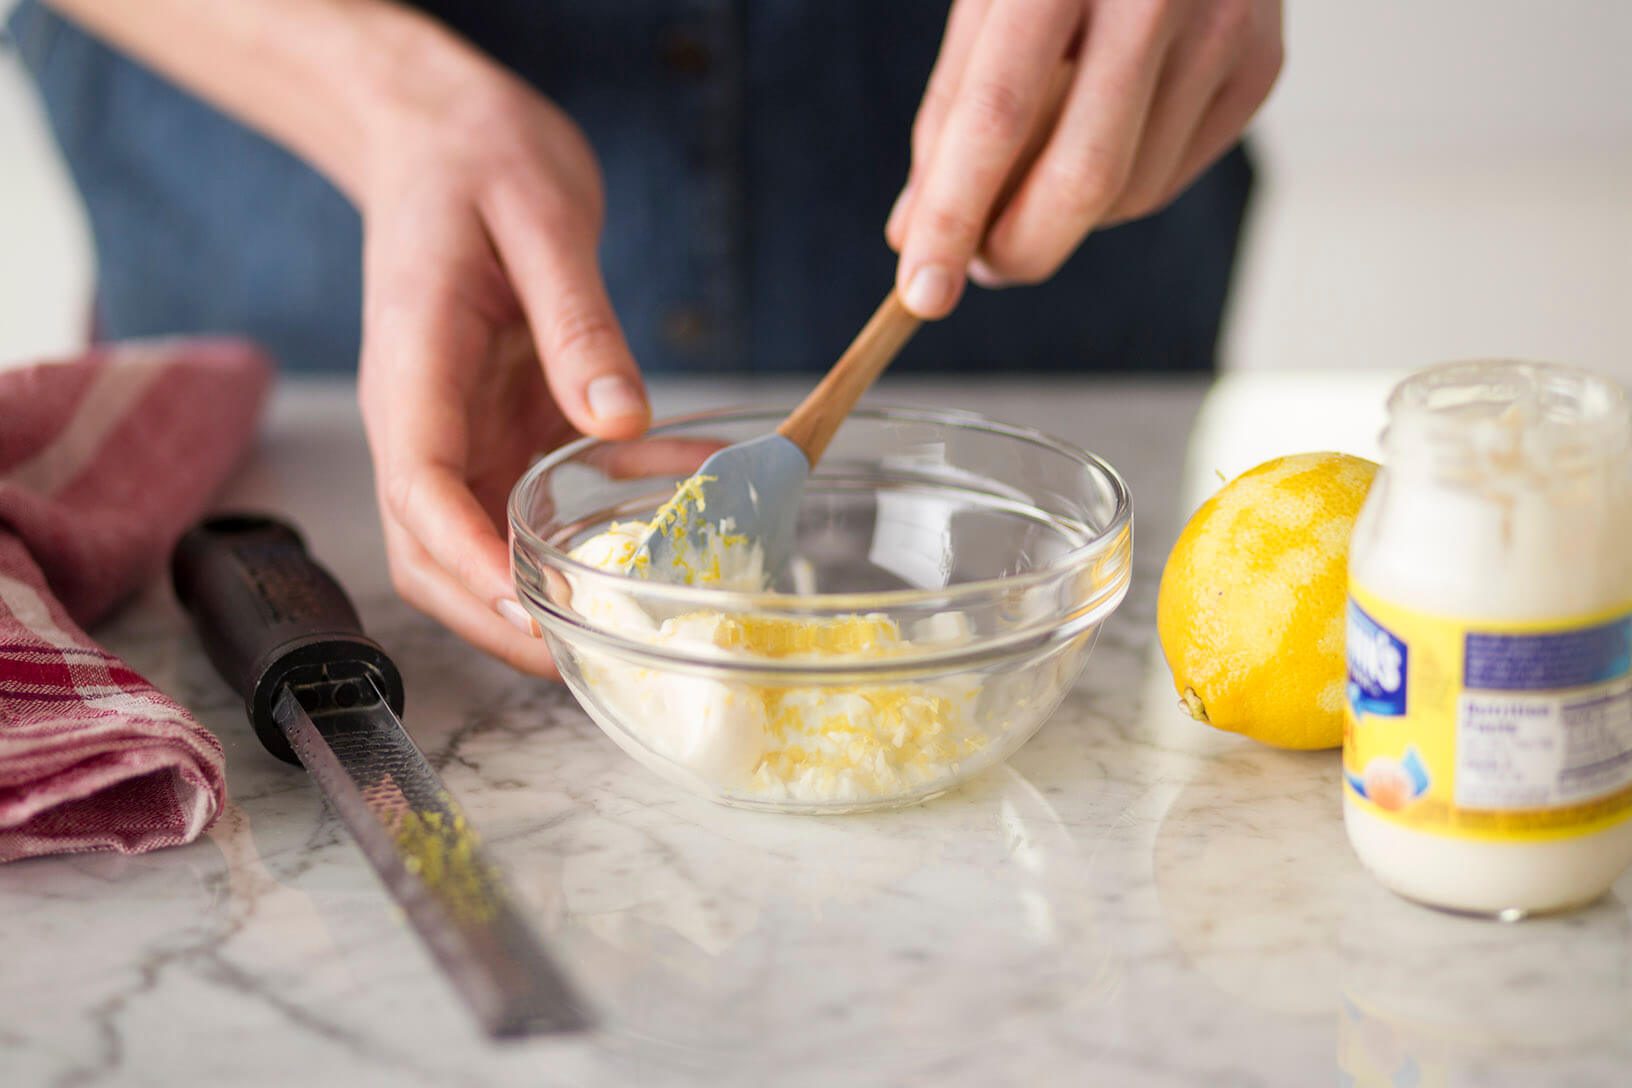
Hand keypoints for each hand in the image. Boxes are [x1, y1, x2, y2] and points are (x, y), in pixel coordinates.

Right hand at [356, 41, 648, 675]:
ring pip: (479, 543)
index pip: (421, 493)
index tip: (535, 609)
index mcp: (415, 371)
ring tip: (633, 619)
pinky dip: (601, 519)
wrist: (445, 136)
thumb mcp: (540, 218)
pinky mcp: (505, 421)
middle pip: (434, 552)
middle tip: (591, 652)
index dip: (472, 565)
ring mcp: (461, 428)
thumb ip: (577, 320)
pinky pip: (541, 494)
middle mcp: (425, 418)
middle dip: (498, 615)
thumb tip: (619, 421)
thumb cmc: (479, 161)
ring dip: (541, 591)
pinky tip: (687, 502)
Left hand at [886, 0, 1282, 316]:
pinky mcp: (1263, 64)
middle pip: (1081, 178)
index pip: (996, 119)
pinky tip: (1099, 136)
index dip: (953, 217)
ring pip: (1128, 193)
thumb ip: (952, 107)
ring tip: (1034, 170)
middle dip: (1016, 248)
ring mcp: (1227, 28)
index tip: (922, 293)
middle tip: (977, 266)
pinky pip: (1171, 176)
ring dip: (1063, 216)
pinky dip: (1119, 189)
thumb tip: (917, 229)